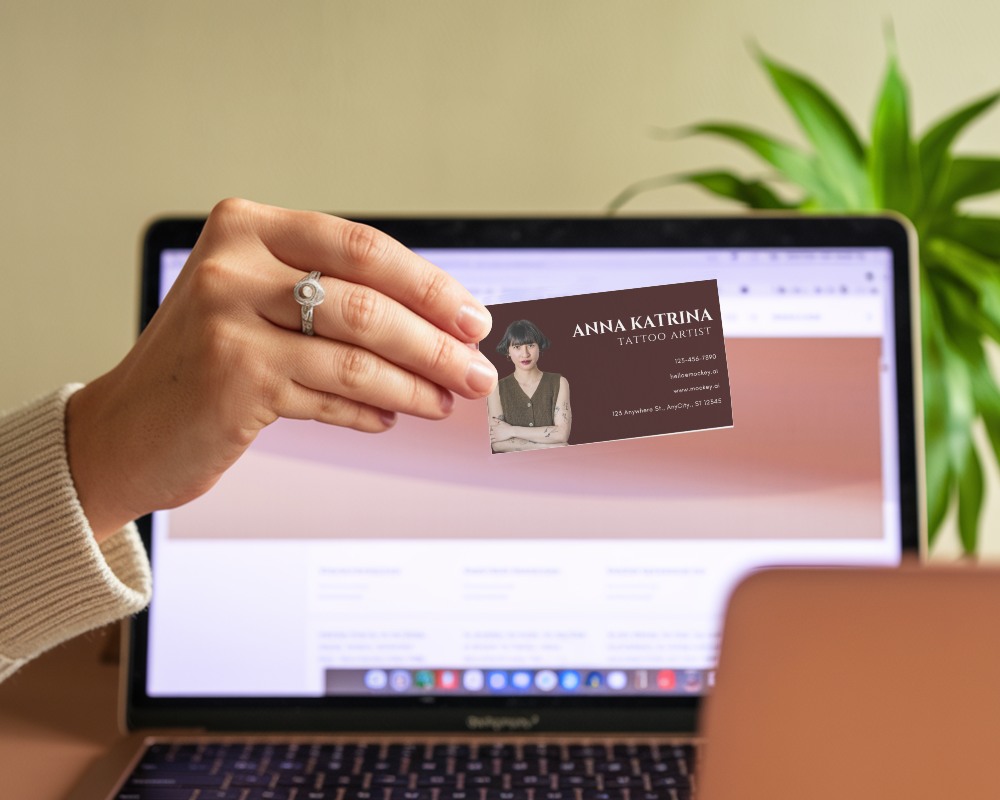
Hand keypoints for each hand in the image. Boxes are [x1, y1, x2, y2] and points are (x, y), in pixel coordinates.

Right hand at [66, 199, 497, 540]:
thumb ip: (331, 297)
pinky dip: (369, 410)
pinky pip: (329, 398)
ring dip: (415, 384)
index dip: (429, 286)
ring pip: (356, 355)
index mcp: (248, 228)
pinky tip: (390, 417)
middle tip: (476, 371)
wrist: (125, 428)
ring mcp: (229, 324)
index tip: (472, 319)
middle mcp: (234, 266)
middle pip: (368, 303)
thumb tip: (436, 323)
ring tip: (445, 401)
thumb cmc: (205, 361)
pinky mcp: (232, 382)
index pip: (364, 248)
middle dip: (435, 343)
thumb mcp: (257, 303)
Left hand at [489, 417, 514, 443]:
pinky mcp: (497, 439)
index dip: (490, 428)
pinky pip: (492, 440)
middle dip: (489, 433)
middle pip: (489, 432)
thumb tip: (493, 418)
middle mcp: (494, 431)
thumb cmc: (507, 426)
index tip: (489, 429)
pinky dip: (490, 441)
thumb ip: (497, 420)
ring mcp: (495, 435)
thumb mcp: (502, 422)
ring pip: (490, 436)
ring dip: (489, 437)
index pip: (490, 427)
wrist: (511, 431)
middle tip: (488, 433)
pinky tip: (490, 441)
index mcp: (495, 427)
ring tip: (488, 438)